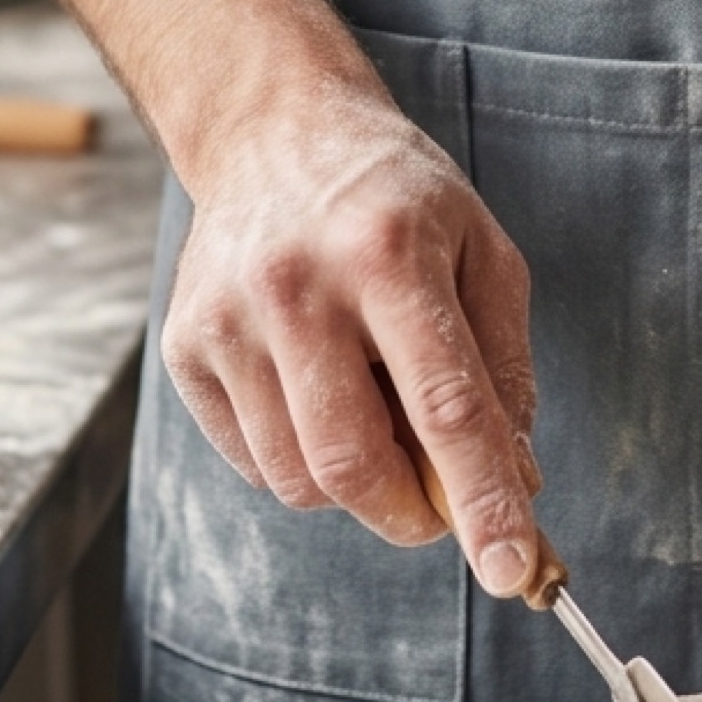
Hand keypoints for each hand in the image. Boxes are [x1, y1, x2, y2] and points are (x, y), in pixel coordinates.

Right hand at [161, 73, 542, 597]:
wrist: (274, 132)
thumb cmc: (397, 196)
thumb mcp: (482, 250)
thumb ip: (505, 366)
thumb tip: (516, 480)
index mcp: (389, 254)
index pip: (445, 405)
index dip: (483, 498)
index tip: (513, 569)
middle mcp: (299, 287)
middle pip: (356, 463)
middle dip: (412, 512)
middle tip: (439, 498)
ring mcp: (229, 320)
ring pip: (300, 478)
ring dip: (357, 484)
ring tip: (374, 405)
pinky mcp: (185, 348)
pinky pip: (253, 463)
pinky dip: (301, 460)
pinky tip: (319, 391)